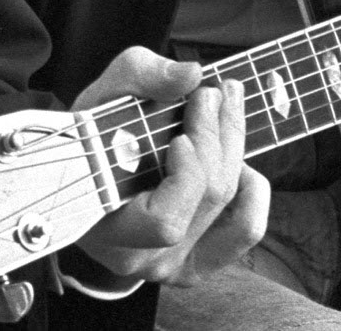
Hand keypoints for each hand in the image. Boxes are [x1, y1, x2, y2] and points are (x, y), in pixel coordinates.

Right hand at [68, 48, 269, 286]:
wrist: (86, 171)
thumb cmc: (94, 136)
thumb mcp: (105, 94)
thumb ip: (141, 76)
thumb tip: (190, 75)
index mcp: (107, 230)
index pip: (164, 221)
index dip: (186, 176)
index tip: (182, 133)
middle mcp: (140, 258)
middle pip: (207, 198)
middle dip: (217, 137)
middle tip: (214, 93)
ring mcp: (171, 264)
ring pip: (229, 206)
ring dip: (235, 152)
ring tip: (226, 111)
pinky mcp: (197, 260)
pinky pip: (245, 230)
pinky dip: (253, 192)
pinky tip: (239, 162)